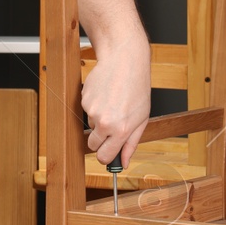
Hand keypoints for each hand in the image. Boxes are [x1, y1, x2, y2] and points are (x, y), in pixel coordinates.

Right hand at [79, 37, 150, 169]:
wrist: (124, 61)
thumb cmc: (137, 88)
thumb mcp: (141, 119)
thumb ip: (131, 144)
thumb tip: (124, 163)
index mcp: (121, 130)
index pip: (104, 156)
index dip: (106, 156)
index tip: (108, 153)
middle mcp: (104, 122)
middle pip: (93, 145)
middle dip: (101, 140)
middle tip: (113, 126)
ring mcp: (92, 110)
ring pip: (91, 125)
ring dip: (99, 119)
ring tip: (113, 103)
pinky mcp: (84, 99)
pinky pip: (87, 110)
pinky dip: (95, 105)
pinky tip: (106, 94)